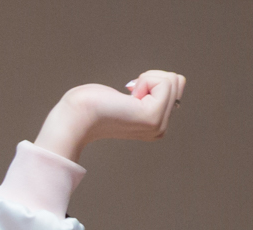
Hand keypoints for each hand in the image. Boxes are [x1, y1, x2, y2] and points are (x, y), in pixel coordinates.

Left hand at [35, 70, 185, 163]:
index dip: (150, 80)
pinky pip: (165, 82)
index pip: (175, 86)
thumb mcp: (131, 94)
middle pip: (178, 81)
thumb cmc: (92, 103)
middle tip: (127, 96)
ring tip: (127, 98)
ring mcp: (158, 125)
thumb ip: (152, 91)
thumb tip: (175, 81)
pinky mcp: (153, 117)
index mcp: (155, 125)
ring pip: (173, 80)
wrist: (75, 117)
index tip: (127, 96)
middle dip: (151, 78)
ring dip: (147, 79)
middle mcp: (160, 129)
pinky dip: (145, 80)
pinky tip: (128, 97)